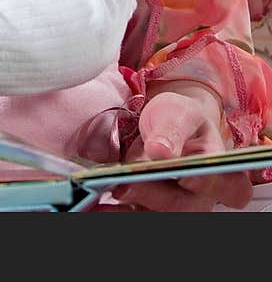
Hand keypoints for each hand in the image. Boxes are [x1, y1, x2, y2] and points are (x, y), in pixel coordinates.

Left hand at [112, 85, 252, 211]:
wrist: (166, 123)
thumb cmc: (180, 118)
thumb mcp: (178, 113)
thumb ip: (171, 130)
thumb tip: (161, 151)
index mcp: (220, 169)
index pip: (228, 187)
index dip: (206, 183)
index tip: (185, 177)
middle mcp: (203, 195)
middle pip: (185, 206)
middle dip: (154, 196)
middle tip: (125, 185)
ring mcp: (176, 204)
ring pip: (160, 215)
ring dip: (131, 209)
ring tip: (104, 200)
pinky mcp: (150, 206)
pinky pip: (138, 214)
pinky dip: (118, 211)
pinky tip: (99, 204)